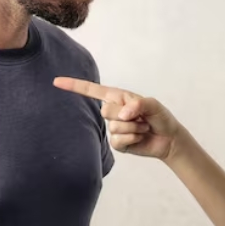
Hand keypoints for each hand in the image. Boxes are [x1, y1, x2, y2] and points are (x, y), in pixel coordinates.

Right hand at [52, 77, 184, 160]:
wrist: (168, 138)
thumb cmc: (160, 117)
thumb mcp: (153, 105)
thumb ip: (138, 104)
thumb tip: (122, 114)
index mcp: (118, 97)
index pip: (92, 90)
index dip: (74, 86)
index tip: (56, 82)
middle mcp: (113, 111)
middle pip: (106, 111)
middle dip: (126, 114)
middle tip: (141, 117)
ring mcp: (114, 128)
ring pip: (114, 127)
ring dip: (134, 127)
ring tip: (143, 127)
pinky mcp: (118, 143)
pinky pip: (118, 140)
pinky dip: (132, 138)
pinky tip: (140, 137)